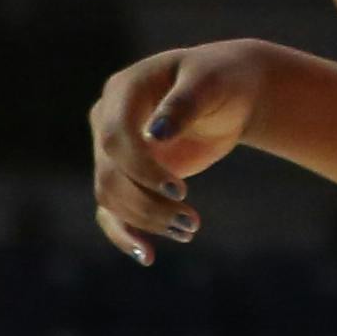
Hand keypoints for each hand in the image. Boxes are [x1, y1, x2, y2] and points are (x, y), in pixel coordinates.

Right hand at [87, 39, 272, 261]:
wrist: (230, 94)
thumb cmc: (222, 79)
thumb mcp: (210, 83)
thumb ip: (183, 104)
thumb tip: (154, 133)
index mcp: (122, 91)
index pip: (115, 137)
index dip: (142, 168)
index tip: (180, 191)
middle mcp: (106, 120)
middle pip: (110, 174)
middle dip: (147, 204)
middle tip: (191, 222)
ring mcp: (111, 151)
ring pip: (110, 198)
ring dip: (146, 221)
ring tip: (189, 230)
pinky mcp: (125, 176)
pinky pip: (112, 211)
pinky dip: (126, 234)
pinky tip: (148, 256)